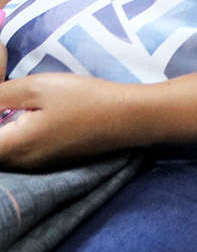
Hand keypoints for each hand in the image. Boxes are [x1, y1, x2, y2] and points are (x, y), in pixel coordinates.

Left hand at [0, 72, 143, 167]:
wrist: (129, 117)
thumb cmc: (85, 99)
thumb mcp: (39, 87)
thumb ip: (2, 94)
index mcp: (15, 146)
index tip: (3, 107)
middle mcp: (22, 162)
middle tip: (8, 103)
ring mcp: (38, 164)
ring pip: (6, 152)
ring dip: (5, 133)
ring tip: (13, 108)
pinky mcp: (52, 160)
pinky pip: (21, 152)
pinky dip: (16, 137)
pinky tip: (29, 118)